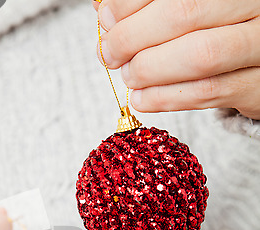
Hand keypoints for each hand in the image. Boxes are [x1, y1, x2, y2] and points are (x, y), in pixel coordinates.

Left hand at [95, 0, 259, 119]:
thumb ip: (154, 7)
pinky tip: (142, 99)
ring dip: (151, 69)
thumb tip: (104, 11)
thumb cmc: (220, 29)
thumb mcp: (193, 9)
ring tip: (129, 76)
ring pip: (199, 56)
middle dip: (134, 36)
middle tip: (111, 53)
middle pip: (184, 13)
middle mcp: (254, 5)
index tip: (106, 18)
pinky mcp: (256, 86)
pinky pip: (207, 93)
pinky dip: (166, 98)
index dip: (131, 3)